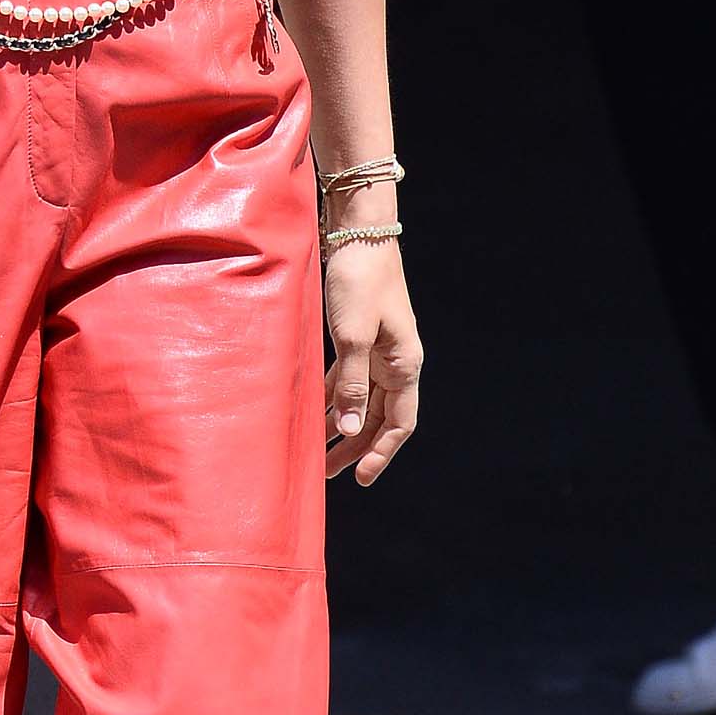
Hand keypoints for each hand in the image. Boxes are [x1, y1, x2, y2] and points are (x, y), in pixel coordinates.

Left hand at [323, 242, 421, 483]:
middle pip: (377, 417)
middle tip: (329, 475)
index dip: (381, 453)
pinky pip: (345, 380)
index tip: (360, 478)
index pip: (399, 423)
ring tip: (316, 452)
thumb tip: (349, 428)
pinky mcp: (357, 339)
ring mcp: (376, 352)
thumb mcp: (353, 335)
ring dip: (340, 426)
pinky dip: (331, 399)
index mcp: (404, 364)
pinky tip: (312, 414)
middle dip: (355, 447)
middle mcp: (394, 363)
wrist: (358, 236)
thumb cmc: (360, 282)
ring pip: (359, 401)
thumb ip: (350, 383)